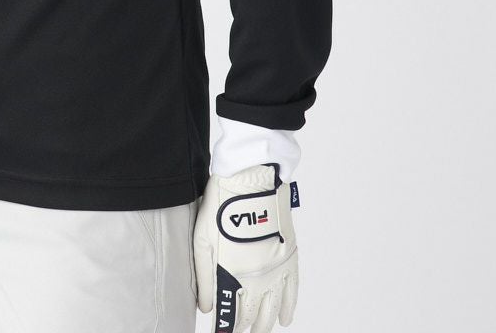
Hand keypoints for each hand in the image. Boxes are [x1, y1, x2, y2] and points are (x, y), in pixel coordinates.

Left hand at [193, 162, 298, 331]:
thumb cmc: (221, 204)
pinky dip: (289, 307)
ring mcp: (276, 268)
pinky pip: (292, 290)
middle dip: (246, 328)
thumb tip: (207, 308)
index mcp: (234, 274)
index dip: (227, 327)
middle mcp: (258, 277)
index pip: (232, 314)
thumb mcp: (202, 239)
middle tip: (239, 332)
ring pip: (274, 308)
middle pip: (254, 315)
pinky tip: (285, 319)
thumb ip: (204, 277)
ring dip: (266, 323)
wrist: (251, 178)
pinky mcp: (289, 256)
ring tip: (259, 331)